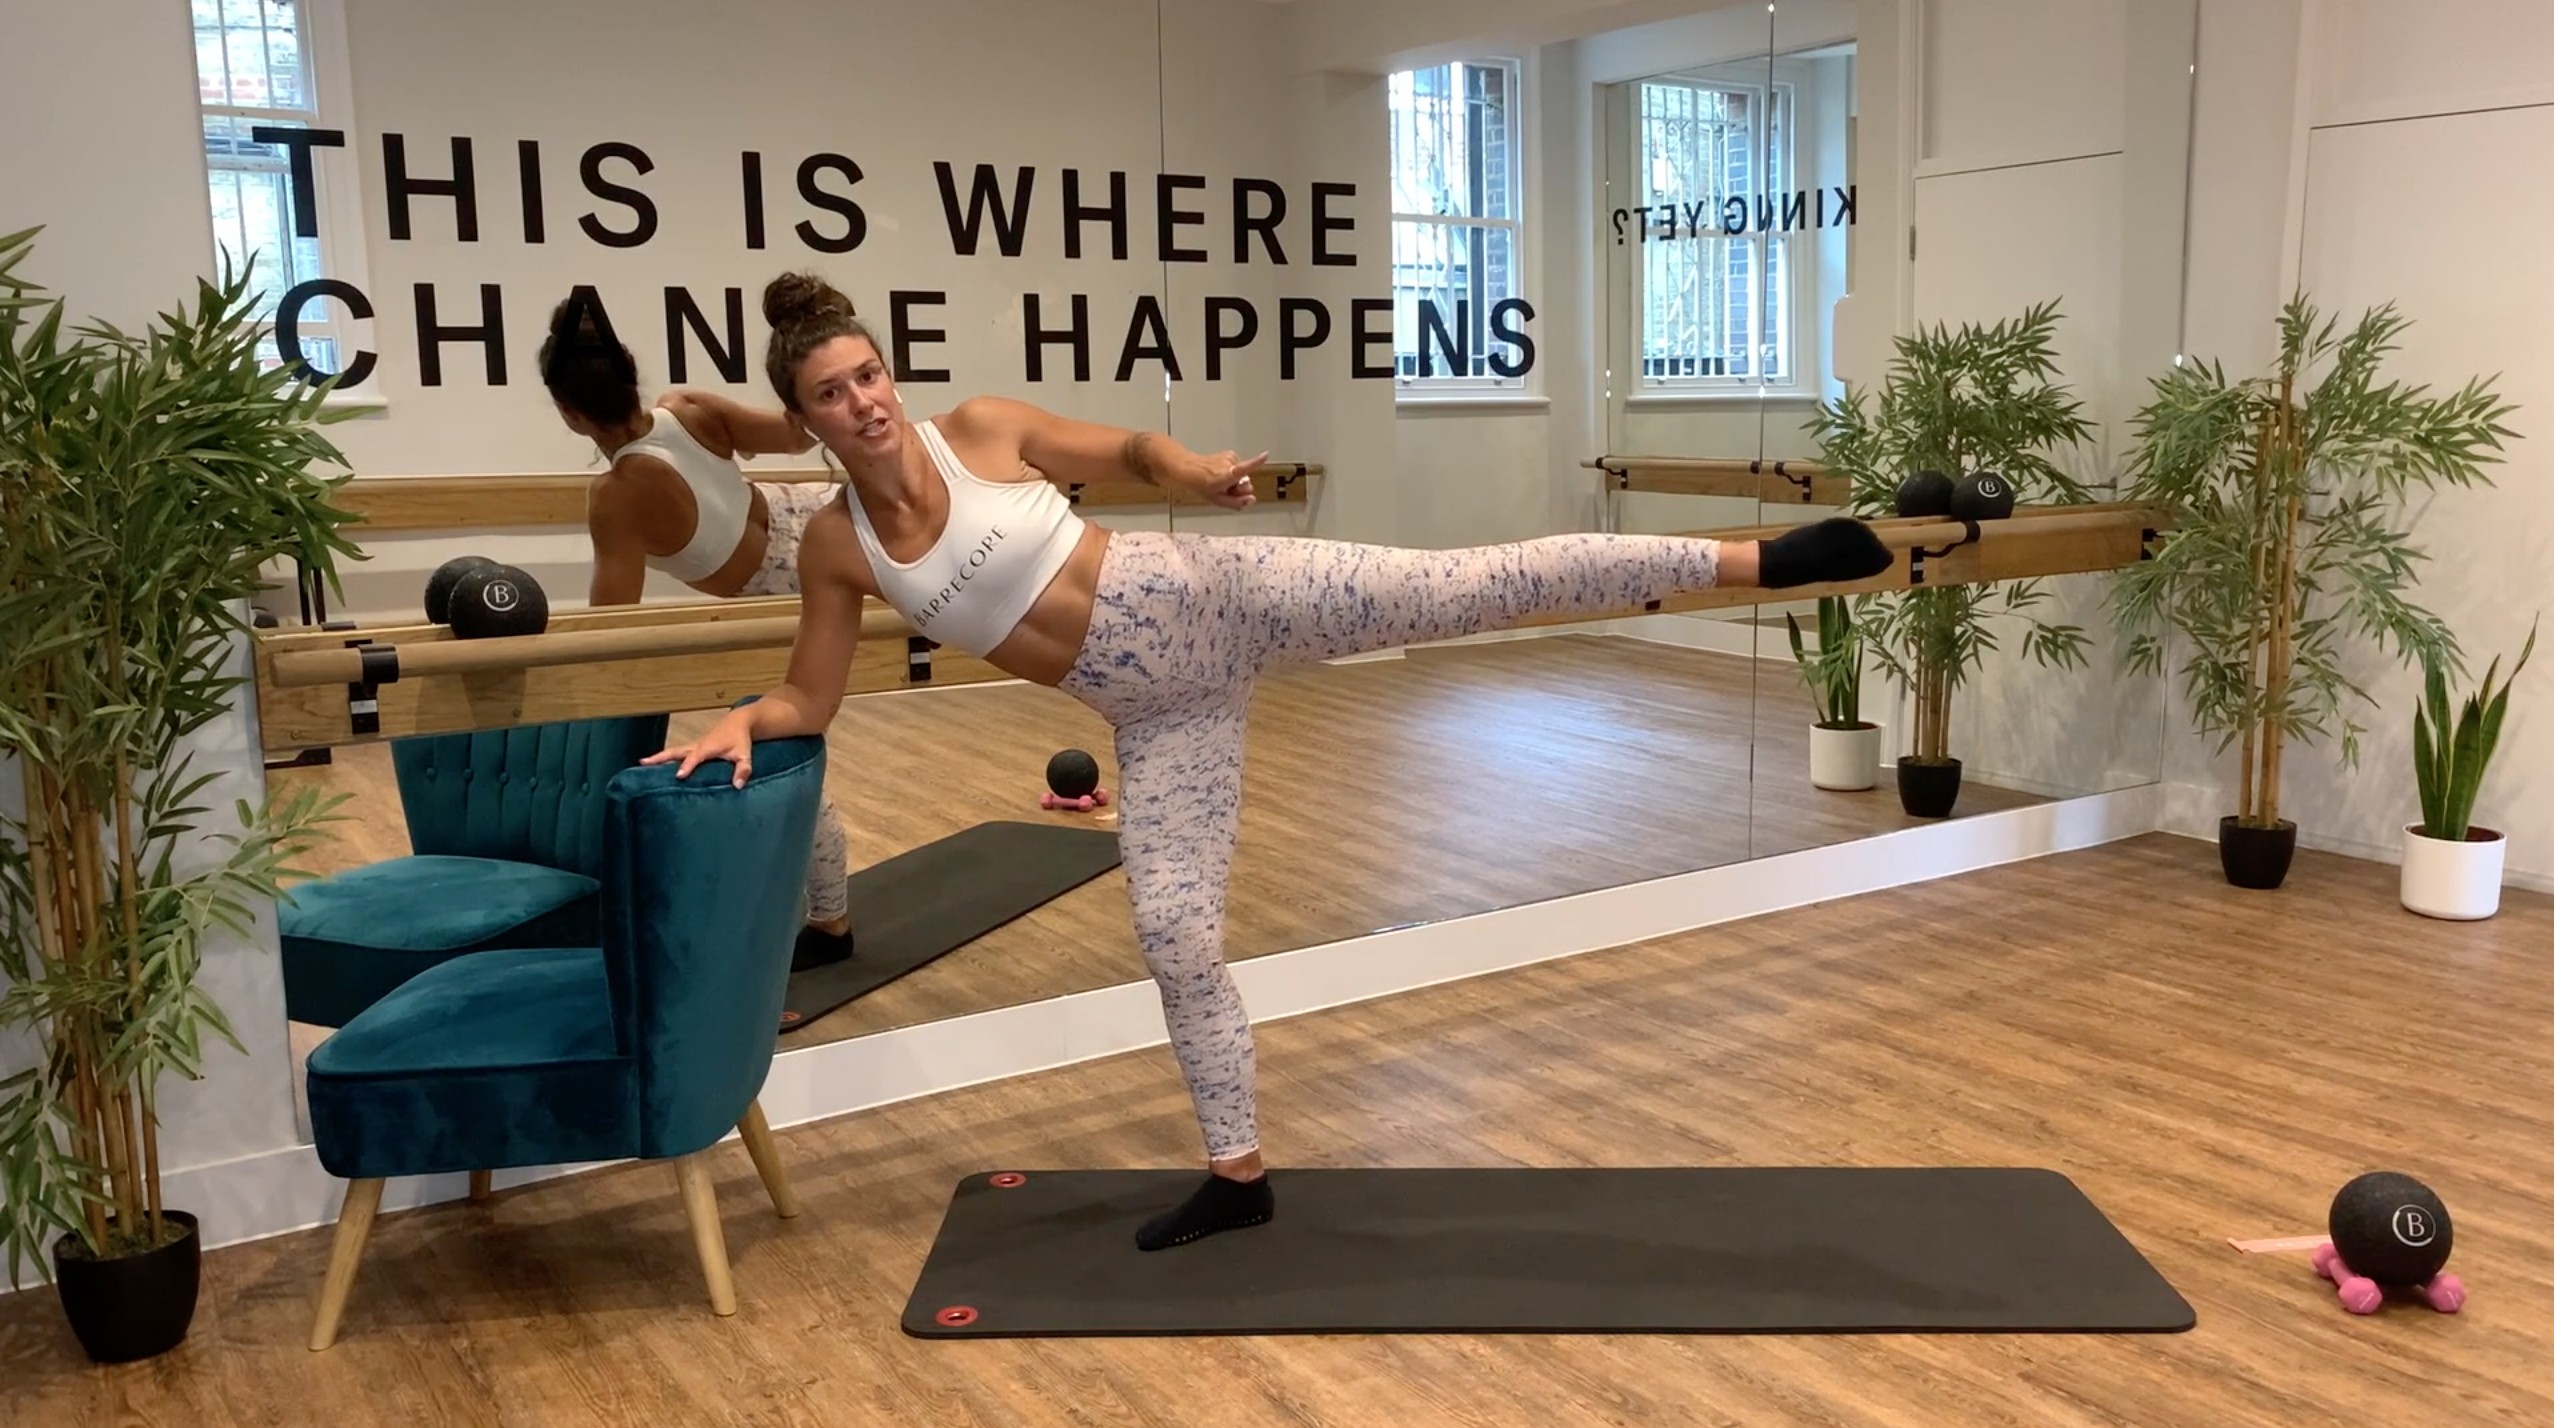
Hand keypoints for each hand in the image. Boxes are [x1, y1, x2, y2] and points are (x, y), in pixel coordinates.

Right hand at [641, 709, 757, 786]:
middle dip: (660, 757)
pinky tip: (658, 765)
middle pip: (676, 751)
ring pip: (674, 750)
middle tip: (643, 763)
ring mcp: (694, 745)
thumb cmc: (740, 738)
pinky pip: (678, 752)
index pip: (695, 757)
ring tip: (643, 763)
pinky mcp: (694, 746)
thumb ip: (743, 770)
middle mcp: (697, 745)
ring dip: (659, 756)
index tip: (678, 776)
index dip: (687, 766)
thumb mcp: (745, 755)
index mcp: (707, 747)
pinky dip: (667, 757)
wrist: (738, 721)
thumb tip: (738, 785)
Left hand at [1180, 450, 1265, 508]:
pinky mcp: (1230, 454)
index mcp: (1225, 476)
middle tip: (1226, 489)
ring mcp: (1229, 458)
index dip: (1255, 462)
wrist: (1188, 469)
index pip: (1242, 469)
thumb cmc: (1200, 484)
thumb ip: (1236, 502)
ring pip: (1241, 474)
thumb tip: (1252, 500)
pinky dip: (1231, 471)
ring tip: (1220, 481)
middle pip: (1246, 481)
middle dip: (1240, 487)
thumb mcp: (1217, 500)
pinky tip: (1221, 474)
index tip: (1265, 456)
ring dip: (1234, 480)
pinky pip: (1237, 466)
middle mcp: (1228, 465)